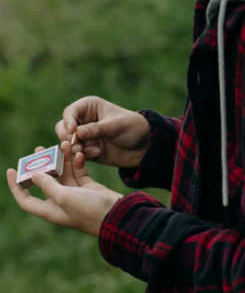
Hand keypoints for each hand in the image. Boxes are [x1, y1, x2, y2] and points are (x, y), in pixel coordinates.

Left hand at [6, 143, 122, 236]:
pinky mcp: (89, 188)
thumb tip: (34, 175)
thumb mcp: (65, 197)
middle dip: (42, 166)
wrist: (118, 215)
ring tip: (63, 144)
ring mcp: (76, 195)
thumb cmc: (89, 210)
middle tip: (39, 149)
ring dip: (63, 160)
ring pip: (64, 174)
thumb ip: (48, 185)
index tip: (11, 170)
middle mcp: (61, 202)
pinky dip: (78, 163)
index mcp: (51, 210)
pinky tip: (79, 154)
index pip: (26, 199)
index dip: (16, 186)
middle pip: (45, 182)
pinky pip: (79, 173)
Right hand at [55, 96, 150, 167]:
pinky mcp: (87, 150)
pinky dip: (82, 155)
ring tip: (86, 151)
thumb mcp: (117, 126)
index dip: (68, 121)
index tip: (73, 130)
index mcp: (90, 107)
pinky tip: (97, 153)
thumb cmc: (133, 127)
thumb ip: (97, 129)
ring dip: (74, 148)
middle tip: (77, 144)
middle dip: (68, 137)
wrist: (145, 146)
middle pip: (62, 127)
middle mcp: (84, 120)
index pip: (70, 112)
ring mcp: (84, 136)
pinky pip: (76, 154)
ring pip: (67, 142)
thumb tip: (76, 132)